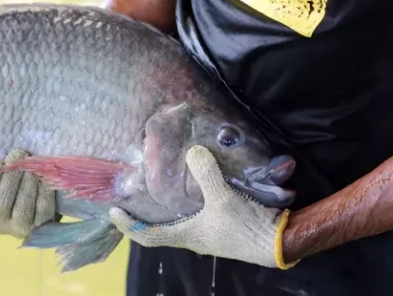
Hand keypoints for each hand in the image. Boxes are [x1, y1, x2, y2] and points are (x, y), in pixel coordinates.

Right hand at [0, 149, 57, 238]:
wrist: (31, 202)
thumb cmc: (7, 181)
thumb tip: (10, 154)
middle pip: (1, 203)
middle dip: (12, 176)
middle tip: (19, 155)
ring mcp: (18, 227)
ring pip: (22, 209)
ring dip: (28, 183)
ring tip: (31, 165)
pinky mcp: (40, 227)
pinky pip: (42, 209)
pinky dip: (44, 191)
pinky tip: (44, 176)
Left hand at [109, 145, 298, 269]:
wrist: (279, 241)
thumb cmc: (245, 227)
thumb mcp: (223, 198)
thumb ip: (206, 174)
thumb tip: (193, 150)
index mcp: (187, 236)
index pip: (147, 236)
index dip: (128, 226)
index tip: (113, 212)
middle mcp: (193, 238)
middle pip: (160, 229)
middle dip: (144, 215)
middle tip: (134, 195)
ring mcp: (208, 234)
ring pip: (179, 221)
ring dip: (166, 208)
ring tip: (158, 186)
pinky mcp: (222, 227)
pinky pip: (196, 214)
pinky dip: (188, 202)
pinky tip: (193, 186)